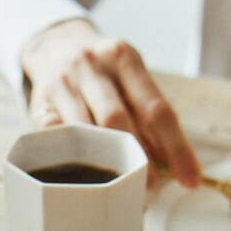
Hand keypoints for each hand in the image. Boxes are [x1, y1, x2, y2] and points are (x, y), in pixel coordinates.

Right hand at [21, 18, 200, 187]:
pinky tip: (89, 177)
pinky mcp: (40, 105)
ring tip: (125, 185)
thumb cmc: (102, 71)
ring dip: (108, 164)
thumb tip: (173, 161)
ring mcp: (63, 85)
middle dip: (139, 158)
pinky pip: (61, 139)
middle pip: (119, 121)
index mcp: (124, 58)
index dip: (176, 148)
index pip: (156, 108)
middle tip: (152, 185)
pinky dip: (77, 161)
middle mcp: (91, 66)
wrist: (54, 45)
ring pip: (87, 132)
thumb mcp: (129, 75)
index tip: (190, 178)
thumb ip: (148, 112)